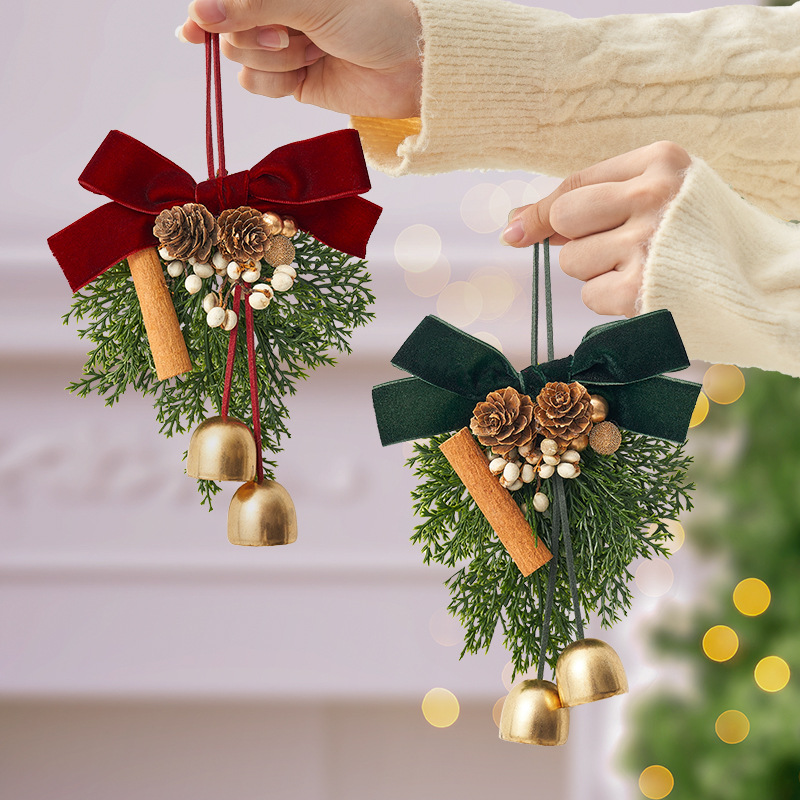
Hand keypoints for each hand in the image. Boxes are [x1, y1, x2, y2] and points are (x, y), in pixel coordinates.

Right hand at [179, 0, 421, 118]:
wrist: (410, 64)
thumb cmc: (373, 16)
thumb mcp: (310, 0)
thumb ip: (251, 4)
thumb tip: (200, 14)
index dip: (206, 11)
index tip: (196, 29)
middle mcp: (276, 9)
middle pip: (228, 28)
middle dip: (258, 35)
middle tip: (291, 33)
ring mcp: (281, 43)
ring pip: (242, 58)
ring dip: (277, 59)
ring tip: (315, 49)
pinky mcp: (290, 79)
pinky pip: (256, 84)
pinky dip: (279, 81)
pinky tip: (308, 71)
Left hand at [500, 141, 691, 316]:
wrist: (767, 287)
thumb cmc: (705, 239)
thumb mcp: (664, 196)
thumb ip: (598, 199)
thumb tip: (514, 223)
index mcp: (660, 161)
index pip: (575, 183)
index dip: (540, 211)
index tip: (514, 229)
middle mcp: (653, 196)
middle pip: (564, 218)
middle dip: (573, 240)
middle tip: (609, 248)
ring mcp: (647, 243)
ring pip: (573, 261)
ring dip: (595, 272)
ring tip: (640, 268)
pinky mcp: (641, 289)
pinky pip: (591, 295)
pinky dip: (610, 299)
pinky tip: (645, 290)